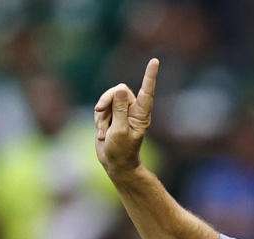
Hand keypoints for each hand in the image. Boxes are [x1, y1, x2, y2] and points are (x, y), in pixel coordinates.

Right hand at [94, 56, 157, 176]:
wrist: (114, 163)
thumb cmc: (121, 151)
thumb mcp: (119, 131)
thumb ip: (119, 109)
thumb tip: (121, 88)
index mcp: (141, 113)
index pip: (146, 91)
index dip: (149, 76)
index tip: (155, 61)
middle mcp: (133, 109)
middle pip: (118, 91)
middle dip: (107, 100)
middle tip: (100, 112)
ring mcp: (122, 111)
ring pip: (108, 98)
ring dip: (101, 114)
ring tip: (104, 131)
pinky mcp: (112, 114)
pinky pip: (101, 107)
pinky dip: (98, 119)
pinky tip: (102, 132)